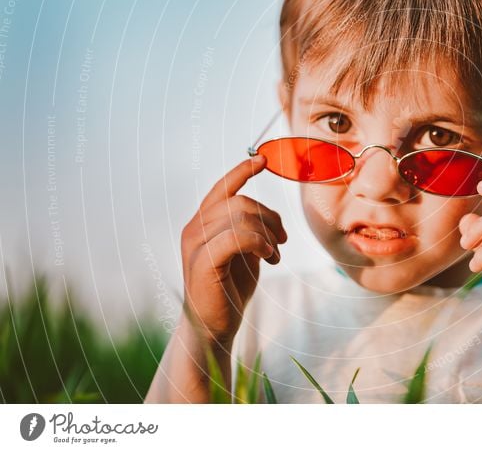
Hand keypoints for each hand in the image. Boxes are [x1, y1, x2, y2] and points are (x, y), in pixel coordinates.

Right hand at [181, 155, 286, 347]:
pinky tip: (269, 257)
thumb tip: (267, 215)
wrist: (214, 327)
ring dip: (267, 233)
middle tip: (282, 240)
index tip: (263, 160)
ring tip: (275, 255)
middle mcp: (194, 229)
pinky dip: (260, 242)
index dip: (242, 171)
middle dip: (270, 217)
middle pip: (240, 201)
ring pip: (241, 217)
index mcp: (202, 223)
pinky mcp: (202, 262)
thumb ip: (249, 230)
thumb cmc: (230, 289)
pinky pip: (237, 236)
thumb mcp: (244, 253)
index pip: (222, 188)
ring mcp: (195, 244)